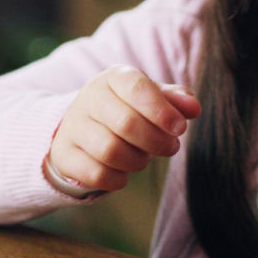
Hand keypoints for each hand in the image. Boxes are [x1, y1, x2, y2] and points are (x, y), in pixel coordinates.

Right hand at [49, 65, 200, 192]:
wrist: (82, 128)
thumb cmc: (127, 110)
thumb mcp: (152, 99)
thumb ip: (175, 101)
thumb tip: (193, 108)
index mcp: (114, 78)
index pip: (137, 88)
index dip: (162, 110)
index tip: (180, 128)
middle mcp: (89, 98)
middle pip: (126, 124)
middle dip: (156, 141)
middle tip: (171, 147)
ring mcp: (73, 126)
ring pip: (110, 151)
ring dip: (137, 161)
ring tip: (144, 158)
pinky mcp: (64, 155)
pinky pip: (96, 174)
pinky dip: (118, 179)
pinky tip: (123, 172)